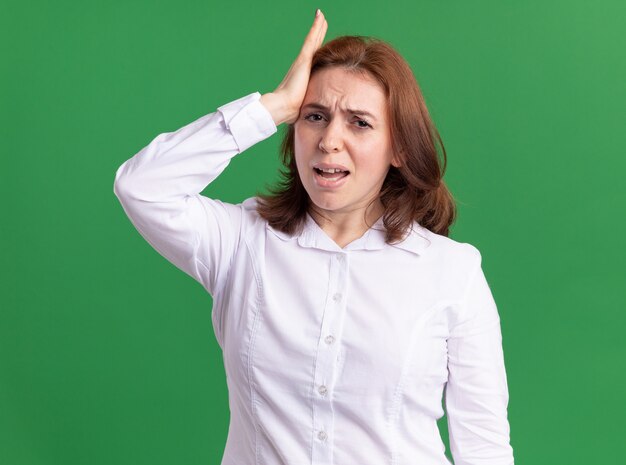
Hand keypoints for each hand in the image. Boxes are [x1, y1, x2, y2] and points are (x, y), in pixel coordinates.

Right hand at [260, 9, 327, 125]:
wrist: (282, 107)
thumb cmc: (290, 110)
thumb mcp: (302, 104)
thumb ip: (305, 105)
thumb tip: (306, 115)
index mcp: (302, 74)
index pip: (312, 57)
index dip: (315, 47)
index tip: (319, 37)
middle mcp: (301, 65)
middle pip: (312, 45)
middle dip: (317, 33)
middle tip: (321, 20)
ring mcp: (302, 61)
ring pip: (312, 39)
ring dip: (317, 27)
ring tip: (321, 15)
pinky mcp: (303, 60)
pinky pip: (311, 39)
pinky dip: (316, 28)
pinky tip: (320, 18)